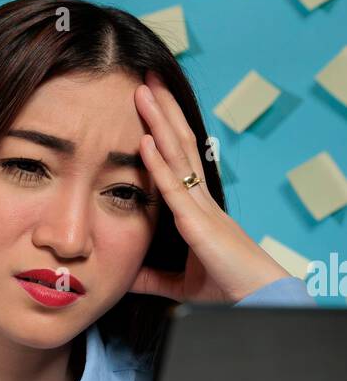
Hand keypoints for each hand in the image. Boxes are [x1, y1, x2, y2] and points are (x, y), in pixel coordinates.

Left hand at [129, 69, 289, 304]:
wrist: (256, 302)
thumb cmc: (226, 290)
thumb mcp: (179, 284)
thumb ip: (152, 278)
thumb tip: (125, 278)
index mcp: (197, 207)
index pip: (176, 158)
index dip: (162, 128)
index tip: (145, 103)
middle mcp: (201, 199)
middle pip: (178, 143)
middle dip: (161, 110)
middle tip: (143, 77)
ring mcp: (201, 208)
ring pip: (177, 155)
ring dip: (158, 122)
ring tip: (142, 90)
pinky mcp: (199, 225)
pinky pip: (175, 190)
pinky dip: (158, 165)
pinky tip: (145, 141)